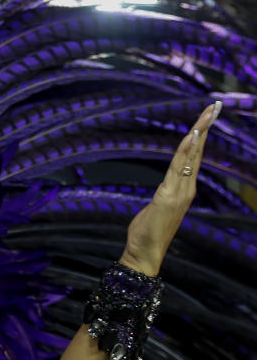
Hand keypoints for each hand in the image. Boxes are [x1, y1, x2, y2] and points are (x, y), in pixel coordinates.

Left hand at [119, 101, 221, 276]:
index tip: (207, 115)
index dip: (202, 135)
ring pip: (191, 157)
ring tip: (206, 114)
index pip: (195, 156)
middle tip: (214, 105)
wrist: (145, 253)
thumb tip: (167, 186)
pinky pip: (178, 168)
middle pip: (198, 151)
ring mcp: (180, 192)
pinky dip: (186, 151)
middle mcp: (186, 188)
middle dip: (206, 127)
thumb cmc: (148, 232)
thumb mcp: (157, 205)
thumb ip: (165, 193)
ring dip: (199, 133)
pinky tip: (192, 136)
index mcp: (184, 188)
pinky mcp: (169, 196)